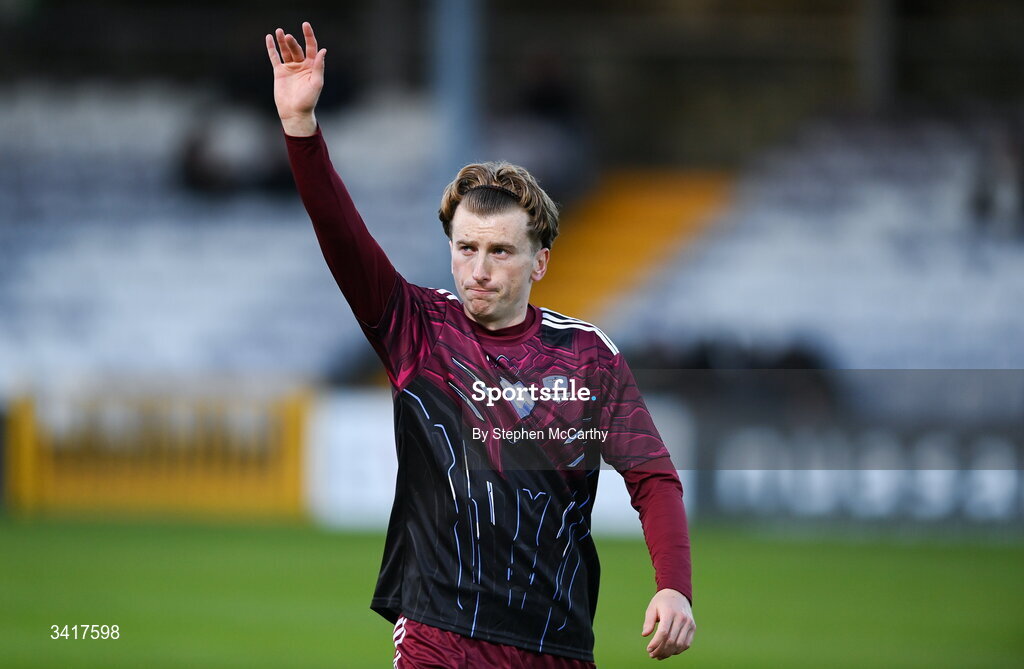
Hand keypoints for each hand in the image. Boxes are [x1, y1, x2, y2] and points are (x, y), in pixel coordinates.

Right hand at [265, 21, 325, 135]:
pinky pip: (275, 57)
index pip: (311, 47)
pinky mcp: (279, 72)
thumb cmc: (308, 100)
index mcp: (312, 66)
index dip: (309, 36)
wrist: (295, 112)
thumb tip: (323, 50)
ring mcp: (290, 68)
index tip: (305, 25)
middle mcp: (301, 65)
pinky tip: (269, 38)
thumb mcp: (316, 83)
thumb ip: (319, 66)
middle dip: (292, 42)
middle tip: (288, 36)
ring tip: (279, 31)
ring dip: (282, 41)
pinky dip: (272, 48)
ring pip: (286, 51)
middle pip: (297, 48)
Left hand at [642, 588, 694, 659]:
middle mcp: (681, 618)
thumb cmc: (662, 601)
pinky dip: (678, 650)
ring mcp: (689, 623)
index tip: (648, 649)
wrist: (677, 593)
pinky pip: (687, 643)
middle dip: (661, 650)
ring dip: (669, 653)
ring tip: (659, 656)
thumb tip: (644, 634)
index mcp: (670, 612)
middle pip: (671, 640)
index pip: (663, 632)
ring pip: (679, 644)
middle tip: (652, 655)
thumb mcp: (652, 608)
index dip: (656, 643)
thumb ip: (648, 621)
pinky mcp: (693, 627)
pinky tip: (669, 652)